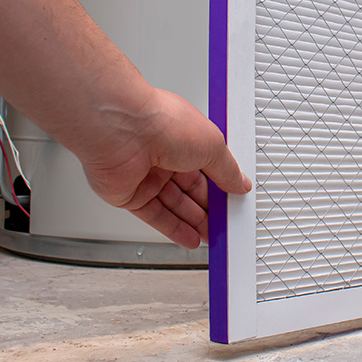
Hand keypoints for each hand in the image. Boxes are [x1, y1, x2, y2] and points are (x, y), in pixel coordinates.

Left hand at [75, 89, 251, 248]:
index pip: (208, 168)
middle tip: (226, 223)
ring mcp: (146, 175)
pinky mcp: (130, 194)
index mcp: (185, 138)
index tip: (234, 201)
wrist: (120, 129)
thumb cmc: (161, 122)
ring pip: (174, 205)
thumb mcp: (213, 146)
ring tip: (213, 236)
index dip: (222, 186)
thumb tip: (240, 183)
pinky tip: (190, 239)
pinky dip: (173, 229)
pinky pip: (155, 216)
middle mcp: (164, 154)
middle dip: (210, 208)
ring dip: (195, 222)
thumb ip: (227, 170)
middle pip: (192, 189)